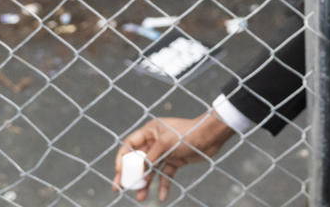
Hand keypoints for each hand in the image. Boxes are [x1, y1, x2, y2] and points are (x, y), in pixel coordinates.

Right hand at [113, 112, 234, 201]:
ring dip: (145, 183)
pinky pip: (165, 174)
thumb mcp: (166, 143)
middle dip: (130, 175)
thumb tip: (140, 170)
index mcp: (151, 131)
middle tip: (119, 188)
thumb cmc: (187, 134)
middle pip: (138, 160)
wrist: (211, 137)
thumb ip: (151, 156)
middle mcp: (156, 141)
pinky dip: (163, 185)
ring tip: (140, 198)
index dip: (122, 157)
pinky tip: (161, 196)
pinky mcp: (175, 161)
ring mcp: (165, 152)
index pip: (130, 144)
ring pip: (151, 170)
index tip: (119, 172)